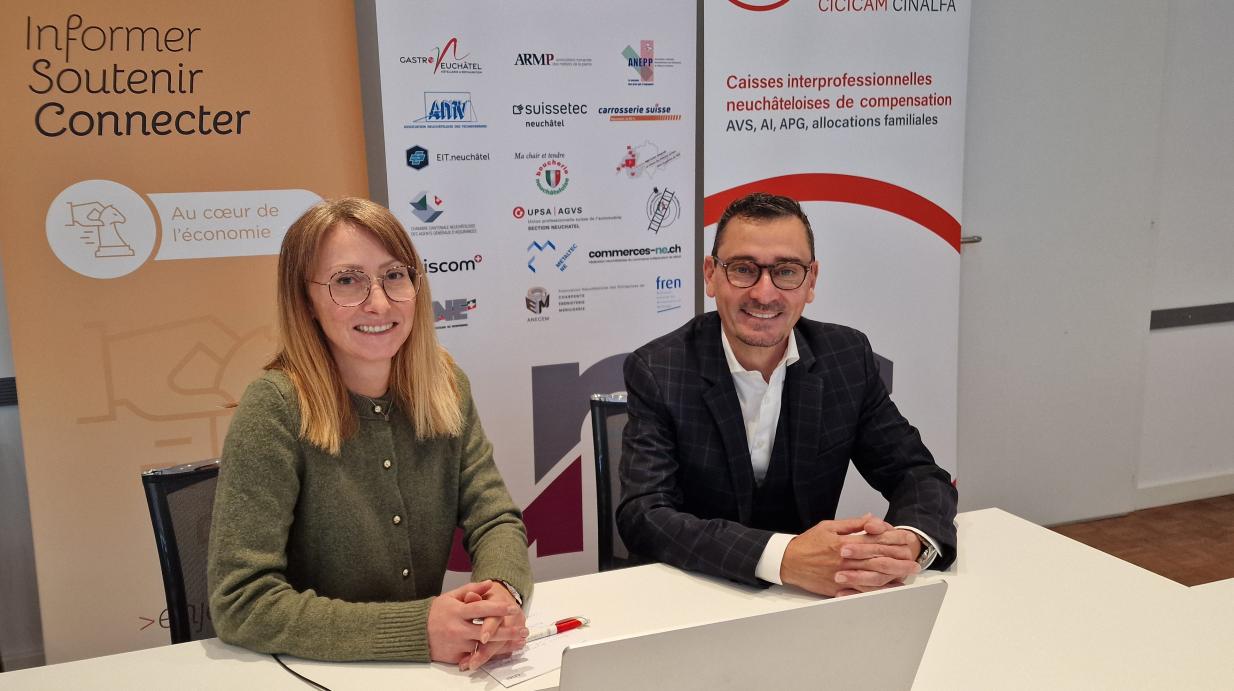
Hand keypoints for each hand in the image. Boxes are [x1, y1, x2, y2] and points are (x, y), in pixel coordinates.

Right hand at [427, 581, 524, 667]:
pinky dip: (486, 654)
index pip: (481, 608)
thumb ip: (471, 589)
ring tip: (517, 642)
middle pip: (486, 631)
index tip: (513, 607)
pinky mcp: (454, 656)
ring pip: (482, 646)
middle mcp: (457, 628)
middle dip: (507, 632)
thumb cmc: (435, 612)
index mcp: (457, 611)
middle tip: (523, 630)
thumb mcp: (451, 596)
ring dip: (500, 645)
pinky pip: (474, 656)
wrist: (414, 632)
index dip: (498, 608)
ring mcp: (456, 644)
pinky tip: (501, 652)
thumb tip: (489, 582)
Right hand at [780, 514, 918, 596]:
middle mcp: (845, 560)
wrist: (788, 561)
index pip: (873, 541)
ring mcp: (842, 576)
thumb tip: (871, 519)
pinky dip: (875, 591)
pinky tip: (887, 591)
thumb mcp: (829, 526)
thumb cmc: (808, 543)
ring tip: (906, 577)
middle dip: (898, 562)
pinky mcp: (837, 588)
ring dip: (891, 577)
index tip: (907, 542)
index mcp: (843, 542)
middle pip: (876, 560)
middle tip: (914, 563)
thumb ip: (852, 524)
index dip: (892, 541)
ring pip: (871, 577)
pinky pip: (860, 591)